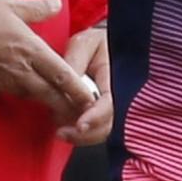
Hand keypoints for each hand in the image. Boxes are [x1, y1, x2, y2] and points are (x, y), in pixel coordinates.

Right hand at [0, 0, 95, 121]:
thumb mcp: (8, 4)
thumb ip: (36, 8)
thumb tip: (57, 4)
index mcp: (30, 49)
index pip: (62, 74)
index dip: (78, 89)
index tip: (91, 98)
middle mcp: (20, 70)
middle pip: (50, 94)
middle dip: (67, 105)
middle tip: (81, 112)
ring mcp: (2, 81)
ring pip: (32, 96)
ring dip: (47, 102)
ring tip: (61, 107)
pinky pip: (11, 93)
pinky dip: (24, 95)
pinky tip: (28, 93)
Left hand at [57, 26, 112, 145]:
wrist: (106, 45)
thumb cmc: (95, 43)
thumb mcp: (83, 44)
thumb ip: (74, 64)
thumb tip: (64, 87)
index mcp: (117, 75)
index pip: (111, 102)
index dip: (96, 116)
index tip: (80, 125)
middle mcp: (121, 95)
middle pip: (109, 124)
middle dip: (86, 134)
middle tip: (61, 132)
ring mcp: (115, 107)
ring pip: (103, 132)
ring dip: (82, 137)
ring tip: (61, 132)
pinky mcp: (106, 115)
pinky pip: (98, 131)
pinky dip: (82, 135)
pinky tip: (67, 130)